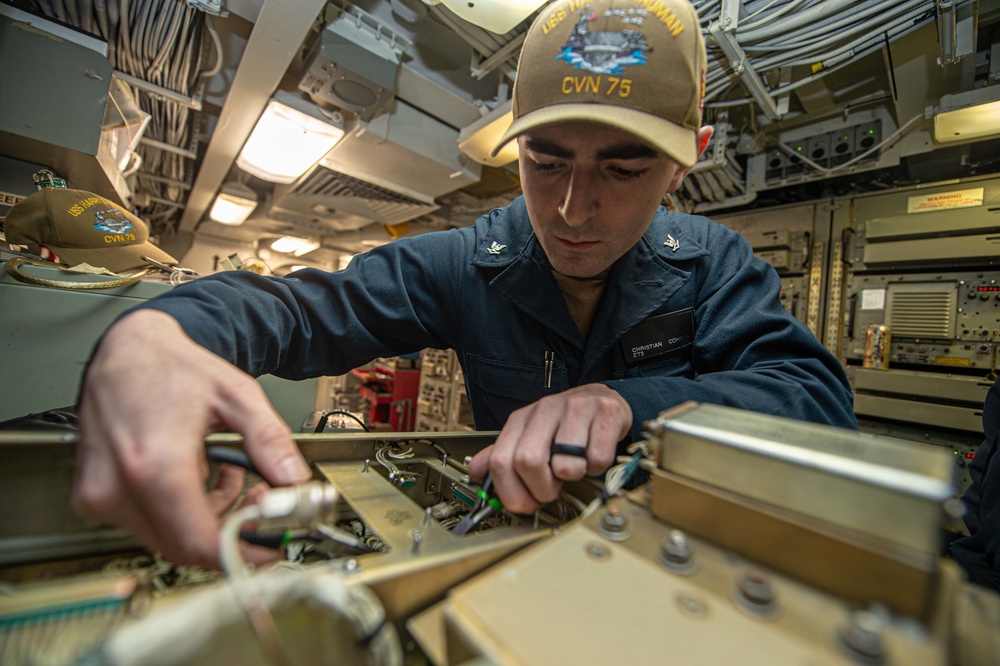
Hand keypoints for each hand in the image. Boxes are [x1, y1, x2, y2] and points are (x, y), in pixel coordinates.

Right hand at [72, 310, 311, 567]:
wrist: (127, 350)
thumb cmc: (173, 368)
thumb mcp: (237, 395)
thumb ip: (270, 441)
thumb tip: (294, 480)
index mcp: (153, 464)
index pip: (198, 542)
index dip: (240, 551)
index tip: (267, 548)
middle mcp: (118, 486)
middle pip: (184, 547)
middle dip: (230, 531)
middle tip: (259, 501)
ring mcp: (100, 494)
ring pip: (167, 539)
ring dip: (208, 520)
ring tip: (233, 478)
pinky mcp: (93, 496)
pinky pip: (147, 524)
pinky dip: (182, 511)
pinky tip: (202, 479)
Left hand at [467, 383, 631, 513]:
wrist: (601, 399)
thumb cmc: (564, 423)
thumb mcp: (528, 435)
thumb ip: (502, 455)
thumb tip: (475, 472)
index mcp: (521, 419)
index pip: (500, 461)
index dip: (511, 493)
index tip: (525, 504)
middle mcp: (544, 410)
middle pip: (527, 463)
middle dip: (541, 490)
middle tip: (552, 488)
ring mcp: (575, 409)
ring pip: (565, 464)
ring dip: (572, 477)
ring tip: (574, 466)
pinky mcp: (605, 412)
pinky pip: (597, 459)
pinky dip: (596, 468)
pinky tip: (593, 455)